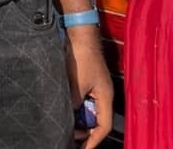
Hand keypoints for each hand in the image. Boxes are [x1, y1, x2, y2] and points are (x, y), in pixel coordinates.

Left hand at [66, 29, 113, 147]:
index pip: (104, 126)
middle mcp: (103, 94)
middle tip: (71, 138)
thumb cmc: (81, 58)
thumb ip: (74, 103)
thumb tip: (69, 114)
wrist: (80, 36)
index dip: (93, 140)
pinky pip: (84, 101)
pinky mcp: (88, 81)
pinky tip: (66, 110)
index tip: (83, 148)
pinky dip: (76, 108)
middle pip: (98, 121)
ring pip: (90, 111)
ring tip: (67, 126)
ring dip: (80, 119)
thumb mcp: (76, 85)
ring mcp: (96, 87)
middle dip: (86, 131)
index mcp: (106, 97)